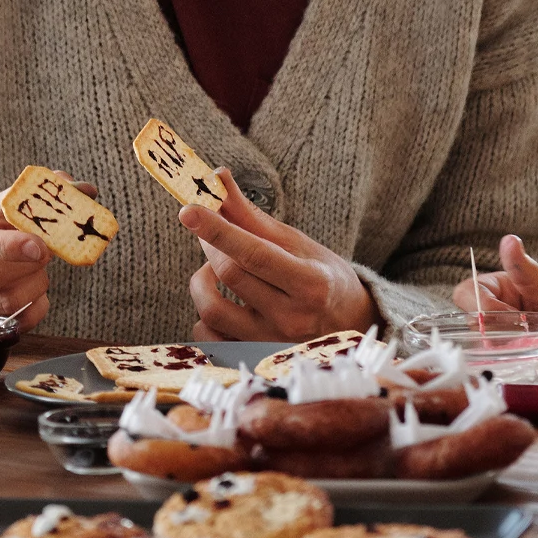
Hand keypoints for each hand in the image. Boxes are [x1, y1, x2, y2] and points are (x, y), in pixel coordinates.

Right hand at [0, 174, 98, 334]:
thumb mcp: (2, 207)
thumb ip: (38, 195)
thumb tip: (84, 189)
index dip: (7, 245)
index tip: (41, 245)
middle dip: (27, 265)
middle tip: (47, 253)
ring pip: (4, 303)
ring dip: (34, 284)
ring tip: (40, 269)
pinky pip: (15, 324)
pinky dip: (36, 307)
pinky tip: (38, 290)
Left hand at [182, 168, 375, 341]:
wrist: (348, 325)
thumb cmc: (320, 275)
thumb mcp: (296, 242)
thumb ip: (251, 215)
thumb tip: (217, 177)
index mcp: (310, 284)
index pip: (253, 254)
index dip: (217, 230)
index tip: (189, 210)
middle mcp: (293, 319)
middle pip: (230, 274)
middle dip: (210, 243)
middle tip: (210, 228)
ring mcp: (272, 344)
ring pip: (212, 310)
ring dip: (203, 279)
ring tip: (218, 267)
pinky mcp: (252, 359)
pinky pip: (208, 336)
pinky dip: (203, 313)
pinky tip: (221, 298)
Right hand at [452, 233, 537, 384]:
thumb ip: (526, 270)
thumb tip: (510, 240)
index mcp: (499, 290)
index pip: (468, 291)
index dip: (479, 304)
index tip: (504, 316)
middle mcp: (493, 314)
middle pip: (467, 318)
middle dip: (489, 329)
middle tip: (519, 337)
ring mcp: (498, 341)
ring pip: (475, 344)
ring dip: (497, 350)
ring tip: (527, 353)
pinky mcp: (505, 364)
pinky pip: (487, 366)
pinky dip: (496, 368)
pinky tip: (519, 366)